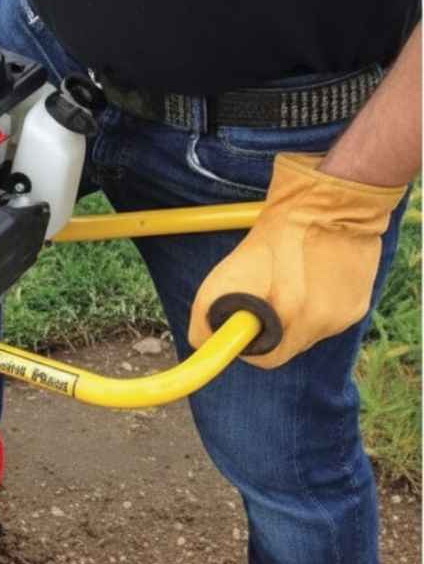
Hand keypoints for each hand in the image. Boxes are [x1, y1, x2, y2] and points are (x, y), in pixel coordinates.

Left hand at [188, 153, 405, 368]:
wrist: (327, 204)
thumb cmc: (271, 239)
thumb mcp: (223, 277)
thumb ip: (207, 318)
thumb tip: (203, 345)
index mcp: (292, 319)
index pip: (266, 359)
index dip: (249, 346)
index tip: (243, 328)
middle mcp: (323, 324)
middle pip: (288, 347)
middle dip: (272, 329)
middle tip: (265, 299)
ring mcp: (345, 317)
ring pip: (309, 333)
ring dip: (296, 317)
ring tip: (290, 282)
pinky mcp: (360, 306)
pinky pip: (330, 318)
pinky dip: (318, 305)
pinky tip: (313, 279)